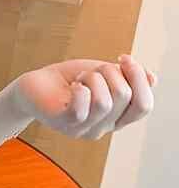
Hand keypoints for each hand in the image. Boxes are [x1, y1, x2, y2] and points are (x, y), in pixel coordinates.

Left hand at [11, 54, 155, 139]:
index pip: (144, 106)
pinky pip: (81, 109)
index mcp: (117, 118)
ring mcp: (83, 129)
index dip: (139, 78)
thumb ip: (127, 77)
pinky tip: (73, 86)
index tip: (123, 58)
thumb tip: (153, 78)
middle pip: (126, 97)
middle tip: (94, 69)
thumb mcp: (103, 74)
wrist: (34, 85)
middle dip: (111, 72)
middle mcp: (103, 128)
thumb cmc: (69, 80)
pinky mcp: (63, 124)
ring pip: (105, 102)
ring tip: (81, 78)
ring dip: (94, 79)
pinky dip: (80, 90)